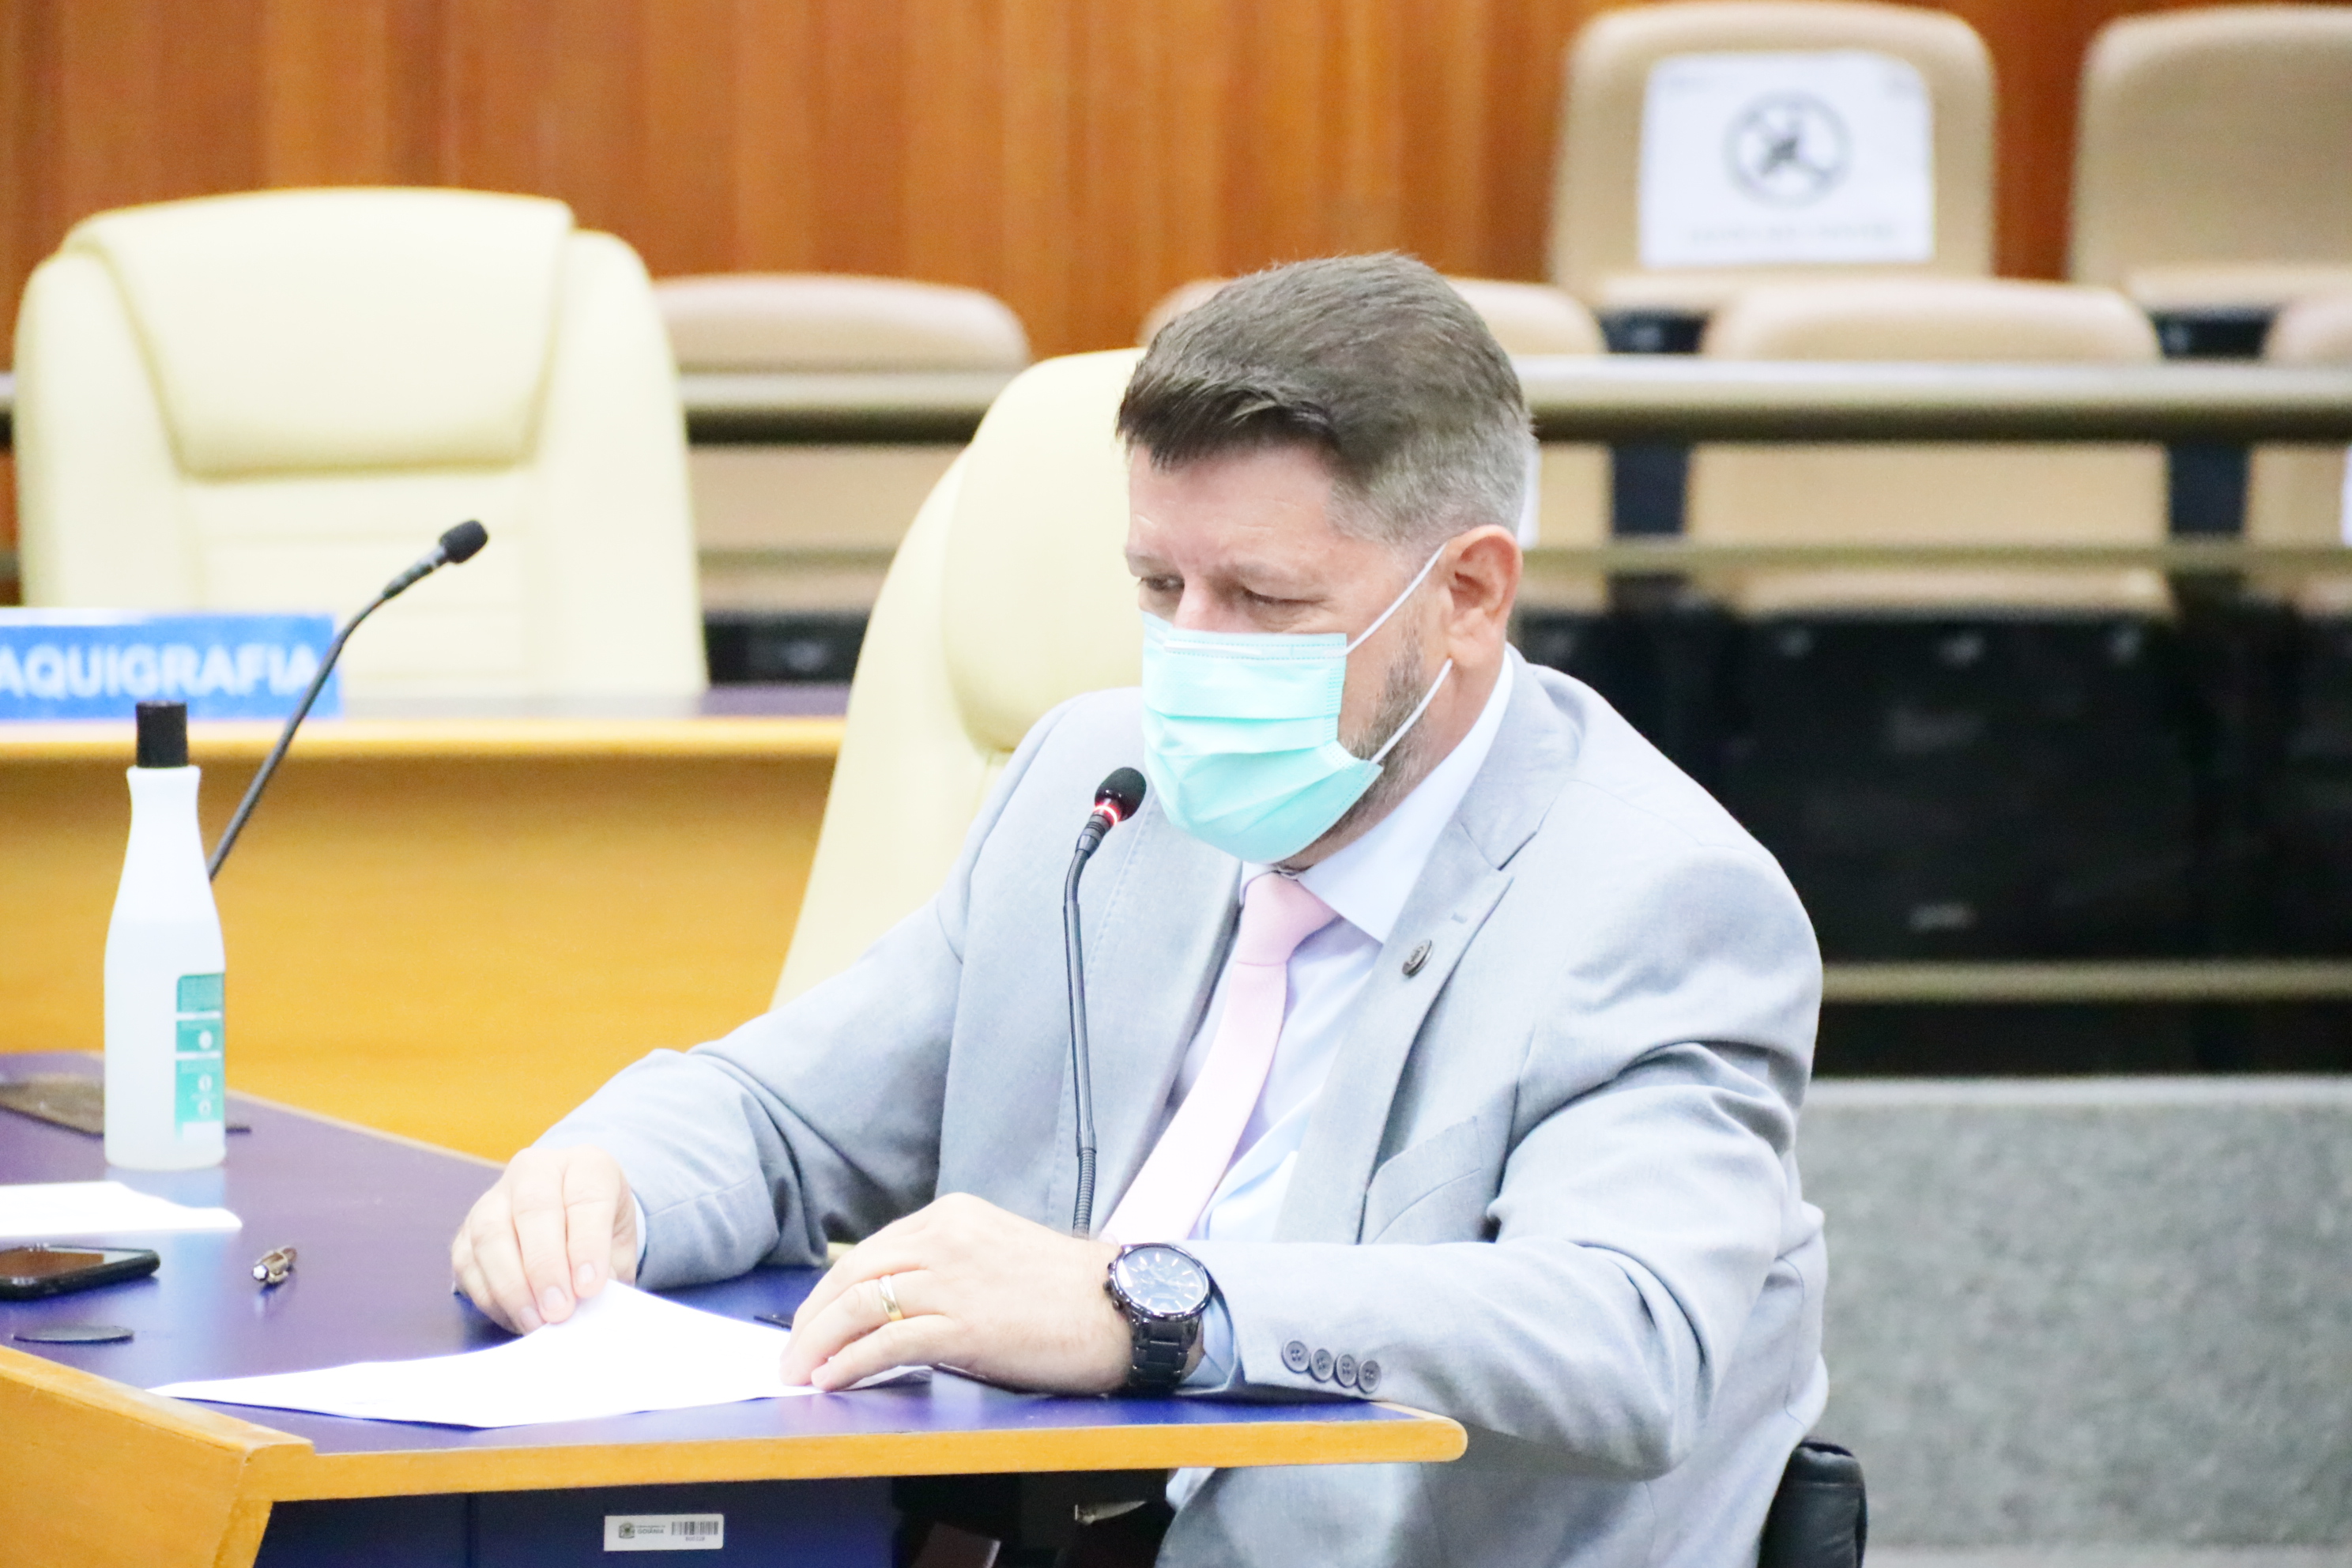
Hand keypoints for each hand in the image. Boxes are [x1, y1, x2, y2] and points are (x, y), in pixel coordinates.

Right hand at [450, 1145, 637, 1332]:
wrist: (571, 1216)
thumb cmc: (600, 1229)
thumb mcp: (620, 1243)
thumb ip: (610, 1269)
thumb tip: (590, 1305)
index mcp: (586, 1164)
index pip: (585, 1198)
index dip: (587, 1244)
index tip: (590, 1287)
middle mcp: (536, 1170)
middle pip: (533, 1210)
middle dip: (545, 1267)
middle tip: (559, 1310)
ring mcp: (495, 1197)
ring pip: (491, 1234)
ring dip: (512, 1285)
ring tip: (536, 1322)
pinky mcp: (467, 1229)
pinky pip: (468, 1262)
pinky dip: (490, 1295)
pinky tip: (515, 1317)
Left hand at [780, 1193, 1128, 1392]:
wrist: (1124, 1306)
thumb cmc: (1067, 1290)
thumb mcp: (996, 1253)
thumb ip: (945, 1265)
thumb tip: (889, 1305)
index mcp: (952, 1215)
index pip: (869, 1251)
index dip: (829, 1292)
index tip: (809, 1323)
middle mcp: (946, 1236)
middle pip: (852, 1274)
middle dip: (810, 1319)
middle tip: (789, 1355)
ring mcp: (955, 1278)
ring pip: (860, 1305)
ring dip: (818, 1344)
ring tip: (798, 1373)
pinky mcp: (966, 1324)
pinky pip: (889, 1342)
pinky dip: (851, 1363)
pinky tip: (833, 1380)